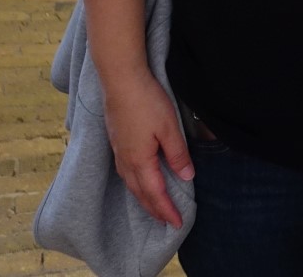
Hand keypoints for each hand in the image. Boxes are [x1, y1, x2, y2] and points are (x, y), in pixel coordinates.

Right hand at [103, 69, 192, 229]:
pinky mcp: (116, 141)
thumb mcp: (169, 128)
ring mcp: (118, 151)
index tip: (178, 223)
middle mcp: (126, 161)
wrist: (120, 79)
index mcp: (140, 161)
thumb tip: (187, 177)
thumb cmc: (146, 101)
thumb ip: (178, 154)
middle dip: (154, 210)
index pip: (156, 194)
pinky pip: (126, 173)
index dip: (167, 210)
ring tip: (154, 206)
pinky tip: (140, 180)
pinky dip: (135, 184)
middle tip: (167, 221)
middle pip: (140, 194)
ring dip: (144, 198)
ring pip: (131, 184)